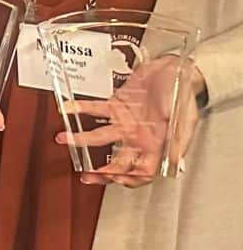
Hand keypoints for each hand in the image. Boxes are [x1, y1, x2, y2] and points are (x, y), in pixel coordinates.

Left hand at [59, 57, 202, 186]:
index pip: (142, 172)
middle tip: (85, 175)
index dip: (129, 179)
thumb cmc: (183, 95)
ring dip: (81, 139)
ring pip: (100, 136)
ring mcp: (125, 122)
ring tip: (63, 139)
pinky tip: (68, 108)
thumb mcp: (185, 120)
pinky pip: (95, 109)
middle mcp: (138, 138)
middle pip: (117, 162)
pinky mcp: (116, 105)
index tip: (113, 179)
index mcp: (156, 145)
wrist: (174, 70)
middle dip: (101, 172)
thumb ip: (178, 141)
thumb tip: (175, 162)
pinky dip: (81, 109)